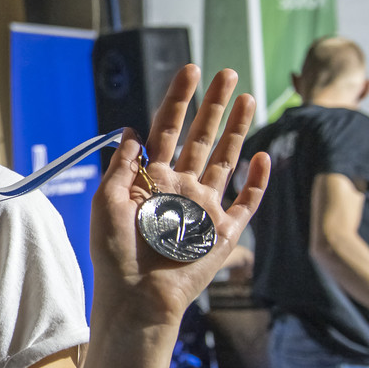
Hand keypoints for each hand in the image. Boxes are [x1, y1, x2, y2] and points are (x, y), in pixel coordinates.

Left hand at [91, 66, 270, 330]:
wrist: (137, 297)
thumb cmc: (115, 254)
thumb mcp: (106, 201)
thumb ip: (122, 164)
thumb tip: (131, 129)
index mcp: (150, 179)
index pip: (167, 129)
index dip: (179, 100)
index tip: (190, 70)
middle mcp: (180, 188)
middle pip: (201, 137)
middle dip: (213, 105)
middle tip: (226, 72)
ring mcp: (204, 208)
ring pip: (225, 160)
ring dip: (236, 129)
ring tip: (246, 98)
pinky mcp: (224, 233)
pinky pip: (246, 202)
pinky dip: (257, 180)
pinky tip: (262, 155)